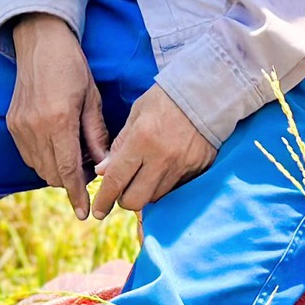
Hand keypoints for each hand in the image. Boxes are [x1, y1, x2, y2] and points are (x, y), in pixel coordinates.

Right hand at [6, 14, 110, 219]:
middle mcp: (35, 127)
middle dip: (72, 180)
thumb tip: (104, 166)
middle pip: (53, 173)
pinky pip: (28, 155)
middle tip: (90, 167)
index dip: (77, 195)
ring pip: (39, 168)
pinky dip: (44, 159)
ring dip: (58, 170)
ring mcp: (20, 127)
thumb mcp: (92, 98)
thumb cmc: (72, 66)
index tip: (85, 213)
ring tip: (75, 152)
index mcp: (59, 120)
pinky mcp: (12, 124)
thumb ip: (96, 135)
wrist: (40, 43)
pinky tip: (58, 145)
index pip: (68, 170)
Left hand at [89, 85, 214, 217]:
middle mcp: (162, 158)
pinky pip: (175, 190)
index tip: (98, 211)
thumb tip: (103, 172)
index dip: (104, 199)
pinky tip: (164, 169)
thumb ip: (119, 145)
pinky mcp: (197, 170)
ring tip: (145, 173)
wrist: (206, 93)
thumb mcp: (136, 114)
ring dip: (145, 192)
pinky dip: (164, 185)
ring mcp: (182, 167)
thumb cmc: (166, 99)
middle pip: (136, 200)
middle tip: (123, 188)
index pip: (116, 179)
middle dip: (124, 199)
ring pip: (155, 198)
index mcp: (142, 140)